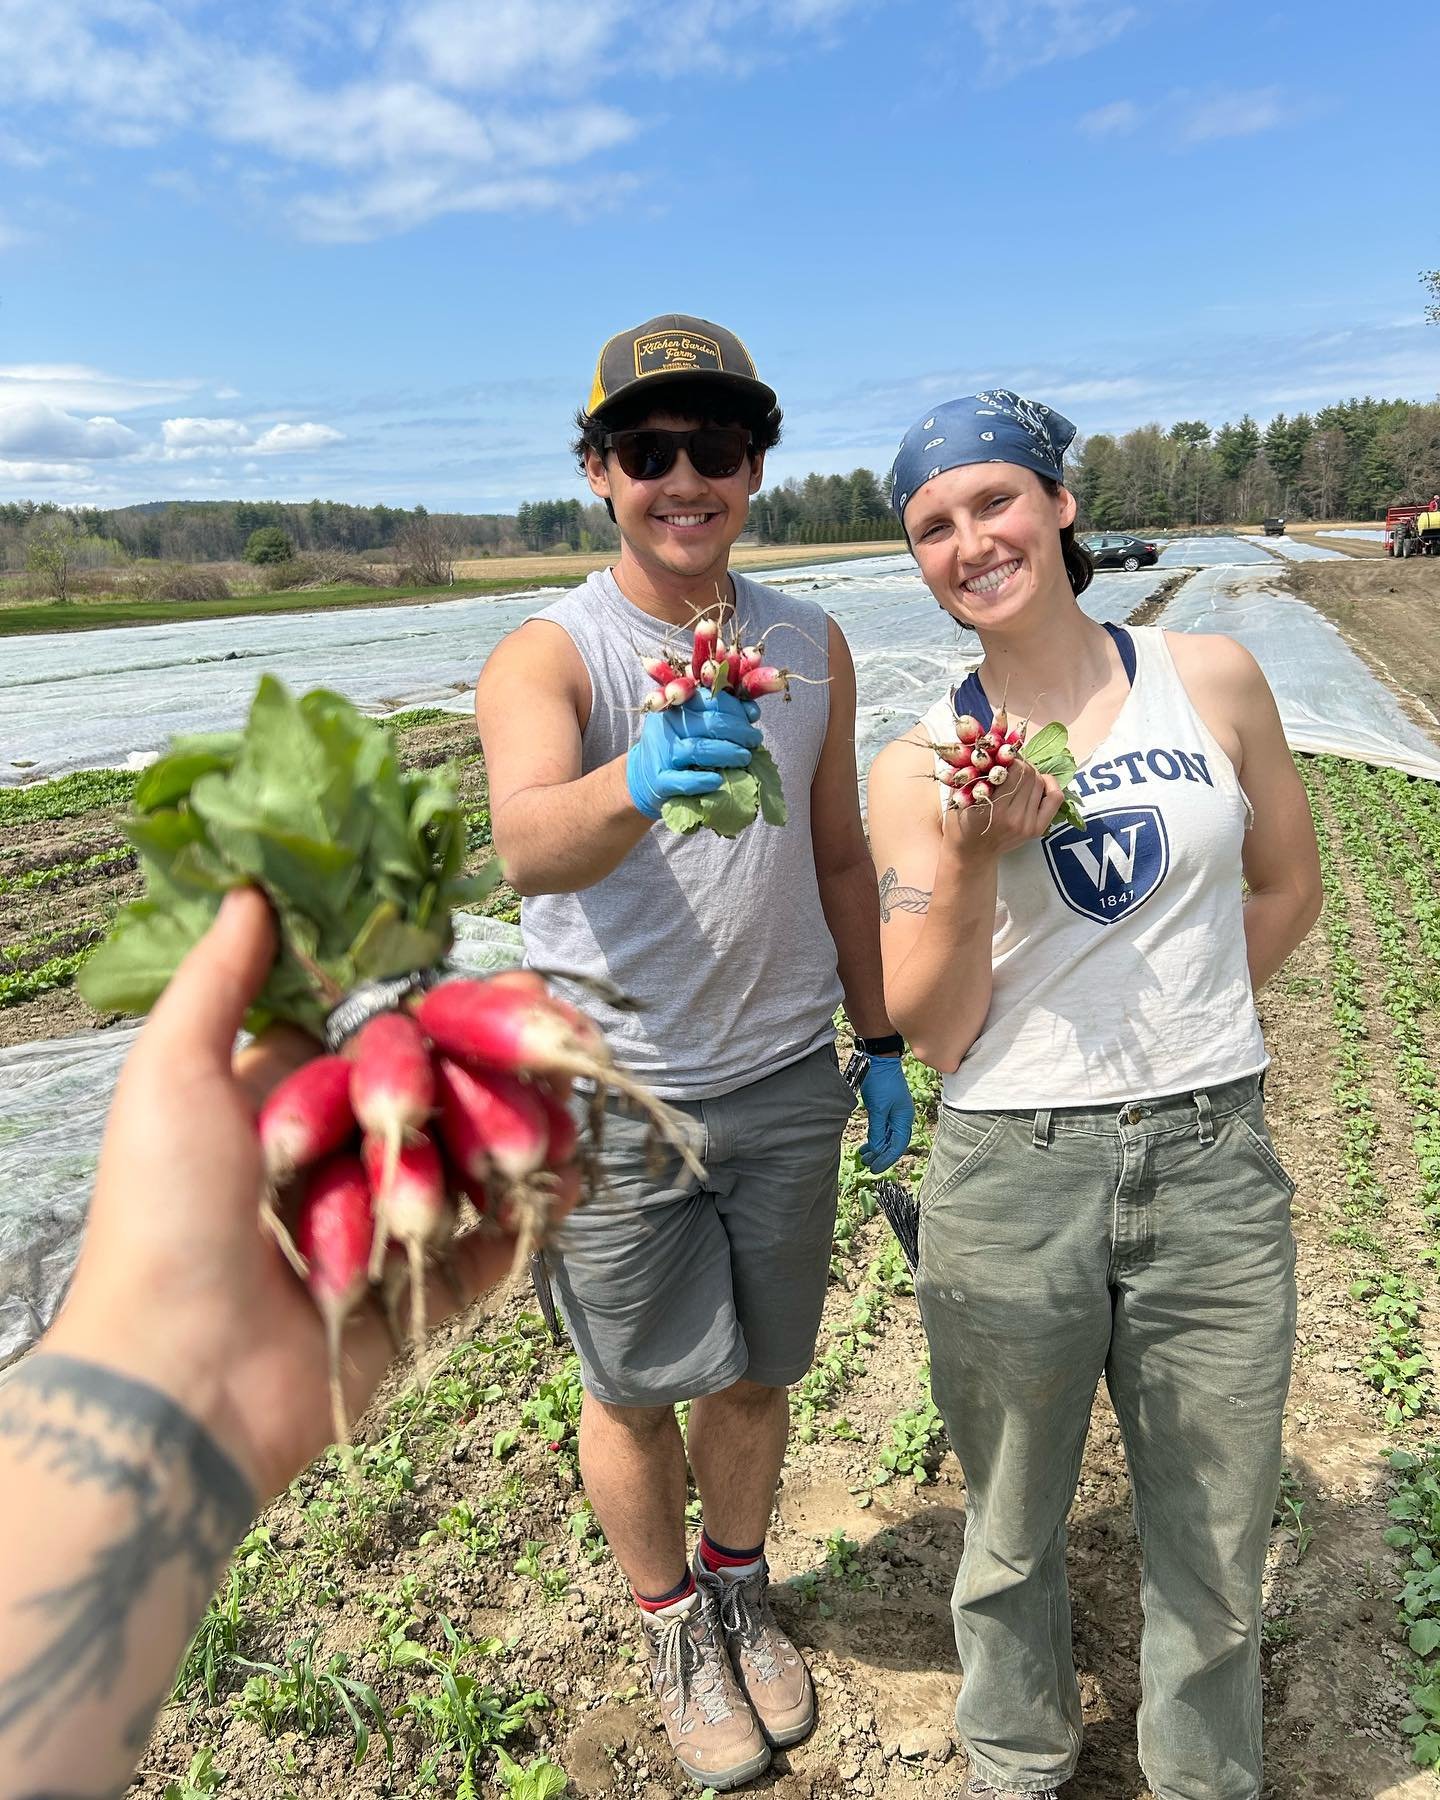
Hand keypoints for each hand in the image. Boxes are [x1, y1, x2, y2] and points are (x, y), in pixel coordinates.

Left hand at [45, 887, 519, 1505]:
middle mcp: (337, 1155)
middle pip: (443, 1094)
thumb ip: (216, 981)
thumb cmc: (167, 1216)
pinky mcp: (411, 1294)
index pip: (387, 1034)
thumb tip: (249, 885)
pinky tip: (572, 1181)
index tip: (517, 980)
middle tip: (570, 1041)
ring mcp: (379, 1225)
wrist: (179, 1375)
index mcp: (286, 1099)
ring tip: (579, 1109)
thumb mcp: (172, 1078)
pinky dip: (530, 1215)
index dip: (451, 1008)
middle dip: (507, 1068)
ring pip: (472, 1162)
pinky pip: (486, 1244)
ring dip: (529, 1134)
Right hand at [626, 689, 763, 819]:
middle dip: (738, 731)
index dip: (734, 707)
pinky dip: (702, 780)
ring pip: (699, 749)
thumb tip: (752, 711)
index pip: (709, 700)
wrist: (644, 776)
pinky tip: (718, 781)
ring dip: (728, 753)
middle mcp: (667, 725)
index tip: (752, 717)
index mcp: (676, 706)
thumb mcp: (695, 725)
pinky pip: (683, 780)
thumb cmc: (678, 747)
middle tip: (755, 740)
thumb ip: (721, 715)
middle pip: (709, 723)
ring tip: (745, 758)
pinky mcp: (659, 780)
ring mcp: (661, 753)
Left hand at [858, 1054, 914, 1172]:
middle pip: (894, 1143)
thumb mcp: (878, 1108)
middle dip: (881, 1155)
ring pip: (887, 1136)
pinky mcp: (886, 1107)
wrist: (879, 1059)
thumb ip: (878, 1131)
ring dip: (877, 1147)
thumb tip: (878, 1150)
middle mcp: (902, 1117)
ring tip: (865, 1155)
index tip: (875, 1168)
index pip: (898, 1145)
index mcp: (904, 1118)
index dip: (887, 1159)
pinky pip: (883, 1127)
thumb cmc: (881, 1082)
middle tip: (868, 1164)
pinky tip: (868, 1142)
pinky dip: (876, 1136)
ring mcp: (894, 1112)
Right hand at [943, 758, 1064, 860]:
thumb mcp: (958, 797)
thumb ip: (970, 774)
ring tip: (1017, 774)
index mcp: (992, 808)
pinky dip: (1049, 784)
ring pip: (1040, 782)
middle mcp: (1013, 818)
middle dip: (1019, 763)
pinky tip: (1039, 781)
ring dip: (1030, 773)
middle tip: (1008, 763)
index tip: (1000, 756)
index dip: (1008, 757)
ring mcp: (1027, 825)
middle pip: (1029, 773)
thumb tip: (988, 748)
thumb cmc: (961, 823)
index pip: (1014, 770)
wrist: (972, 853)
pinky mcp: (1037, 830)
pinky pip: (1054, 798)